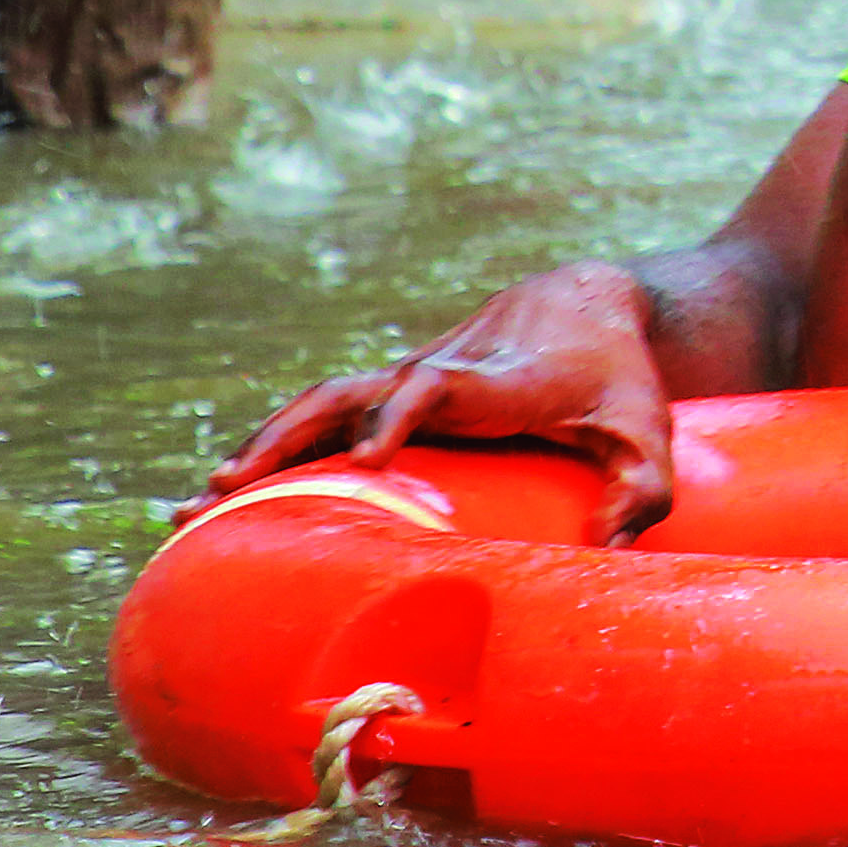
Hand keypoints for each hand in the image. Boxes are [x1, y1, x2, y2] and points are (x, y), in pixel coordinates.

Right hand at [194, 259, 680, 534]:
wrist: (588, 301)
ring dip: (264, 447)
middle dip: (287, 440)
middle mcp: (440, 370)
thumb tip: (611, 545)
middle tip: (227, 491)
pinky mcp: (395, 389)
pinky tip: (232, 492)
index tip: (367, 456)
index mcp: (496, 380)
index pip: (437, 385)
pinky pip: (328, 414)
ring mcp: (410, 377)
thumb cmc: (619, 375)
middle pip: (349, 392)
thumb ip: (643, 487)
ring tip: (199, 504)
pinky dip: (279, 447)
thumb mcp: (648, 430)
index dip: (400, 414)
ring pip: (324, 403)